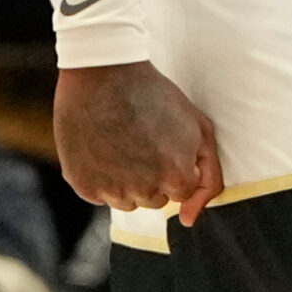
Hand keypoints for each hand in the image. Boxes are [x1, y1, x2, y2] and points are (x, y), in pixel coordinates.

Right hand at [54, 63, 224, 225]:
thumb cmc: (156, 96)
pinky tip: (103, 145)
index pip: (181, 191)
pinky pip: (101, 195)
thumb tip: (188, 219)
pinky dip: (102, 176)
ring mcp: (111, 190)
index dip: (175, 163)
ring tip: (123, 140)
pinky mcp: (83, 186)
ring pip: (127, 202)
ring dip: (127, 179)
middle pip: (155, 199)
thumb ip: (208, 176)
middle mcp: (143, 189)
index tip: (165, 140)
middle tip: (143, 138)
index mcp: (176, 176)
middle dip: (153, 175)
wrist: (105, 72)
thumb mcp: (198, 128)